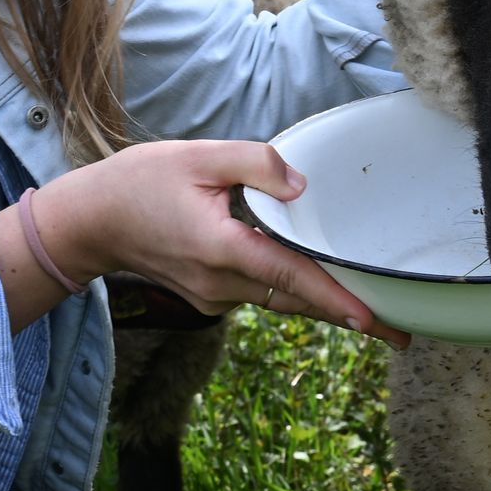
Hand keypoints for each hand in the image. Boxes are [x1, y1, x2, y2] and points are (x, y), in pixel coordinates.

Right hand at [1, 141, 406, 344]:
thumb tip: (302, 188)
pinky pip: (261, 294)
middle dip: (348, 315)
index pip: (291, 276)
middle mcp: (221, 284)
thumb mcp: (197, 155)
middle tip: (400, 334)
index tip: (374, 319)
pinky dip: (290, 289)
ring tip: (373, 314)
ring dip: (322, 304)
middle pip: (297, 299)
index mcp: (222, 248)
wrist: (90, 222)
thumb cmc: (139, 182)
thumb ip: (255, 164)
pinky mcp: (210, 299)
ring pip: (281, 300)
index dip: (336, 298)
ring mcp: (214, 298)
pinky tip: (316, 282)